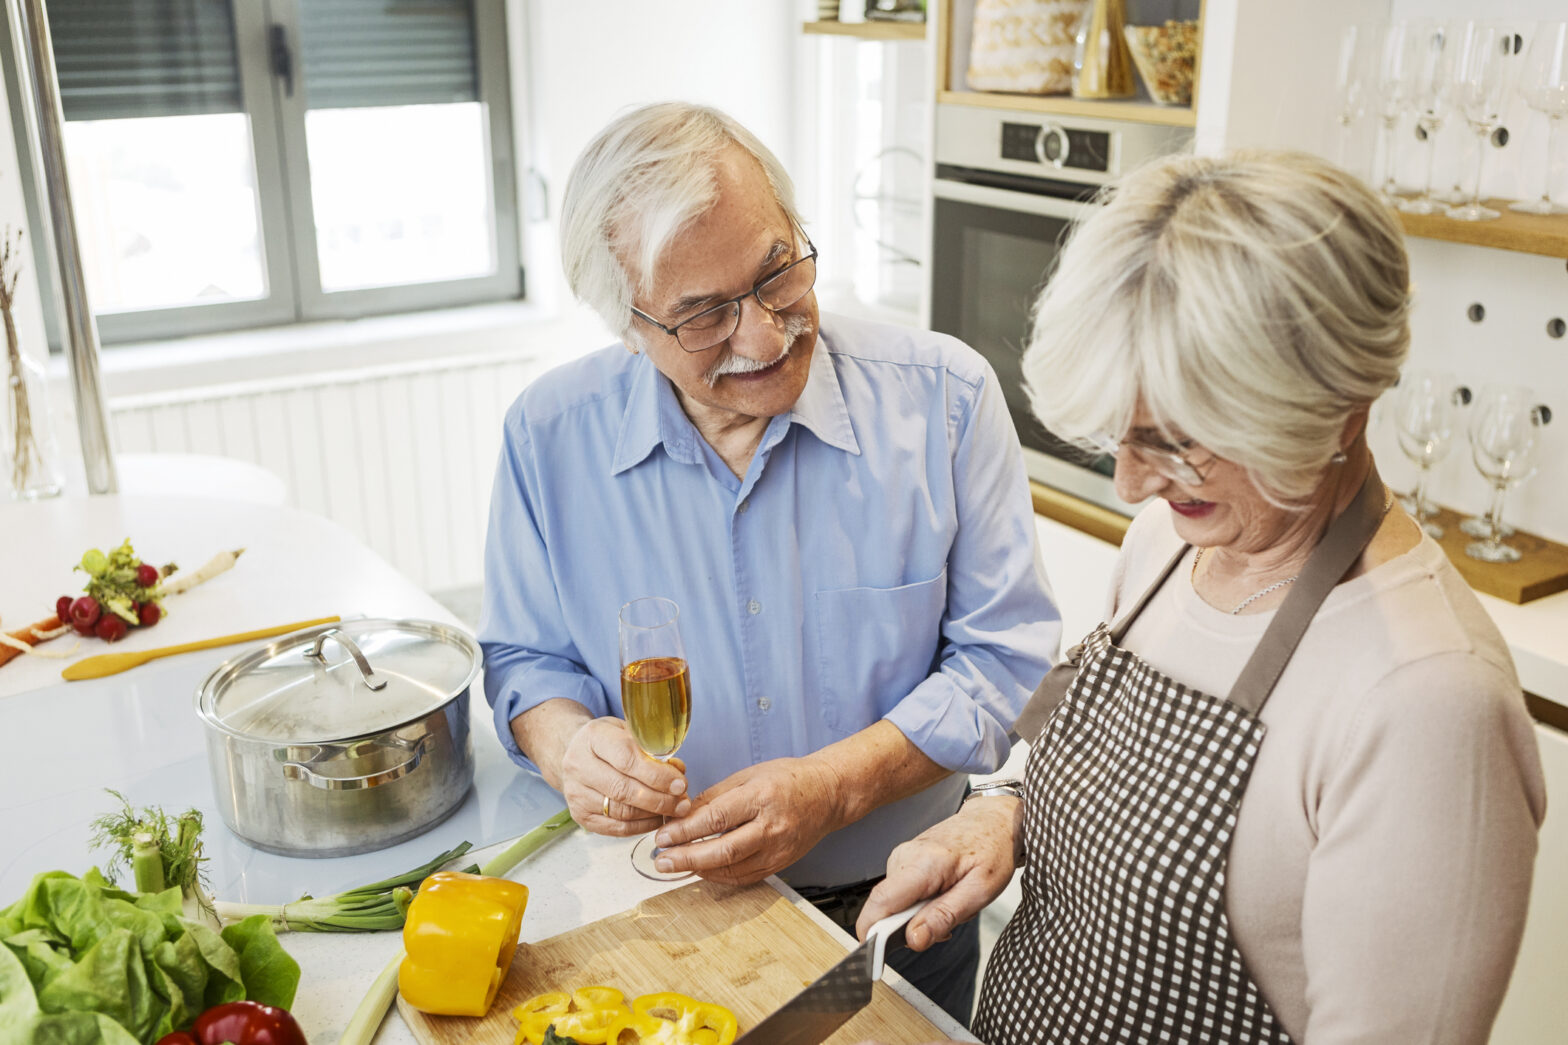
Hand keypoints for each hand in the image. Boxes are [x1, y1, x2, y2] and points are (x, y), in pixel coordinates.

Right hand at [558, 717, 690, 835]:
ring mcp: (576, 793)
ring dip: (653, 814)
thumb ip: (653, 749)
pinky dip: (641, 826)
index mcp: (593, 737)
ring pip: (621, 811)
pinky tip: (657, 819)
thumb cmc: (610, 741)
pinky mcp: (580, 816)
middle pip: (623, 789)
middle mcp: (578, 766)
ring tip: (674, 810)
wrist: (575, 754)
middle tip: (682, 802)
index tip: (680, 783)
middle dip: (659, 798)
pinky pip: (616, 828)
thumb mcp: (629, 731)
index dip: (656, 774)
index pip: (626, 759)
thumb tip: (678, 771)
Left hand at [650, 756, 845, 883]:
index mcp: (761, 796)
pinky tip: (701, 870)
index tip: (662, 836)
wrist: (827, 795)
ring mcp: (778, 849)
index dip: (685, 831)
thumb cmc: (788, 779)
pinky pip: (745, 877)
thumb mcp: (748, 775)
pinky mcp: (780, 864)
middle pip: (723, 850)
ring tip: (675, 866)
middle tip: (661, 860)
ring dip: (699, 870)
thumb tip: (681, 814)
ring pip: (732, 869)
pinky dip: (719, 876)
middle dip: (687, 858)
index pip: (716, 819)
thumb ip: (714, 797)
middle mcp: (772, 826)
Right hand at [854, 797, 1020, 951]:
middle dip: (913, 927)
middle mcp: (904, 857)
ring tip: (952, 901)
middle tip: (949, 922)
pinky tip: (944, 894)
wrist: (993, 819)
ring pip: (896, 905)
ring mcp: (901, 857)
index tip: (876, 957)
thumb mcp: (980, 891)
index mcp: (923, 863)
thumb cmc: (992, 849)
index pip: (880, 902)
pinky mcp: (903, 861)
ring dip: (921, 915)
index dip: (872, 933)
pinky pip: (902, 895)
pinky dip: (921, 904)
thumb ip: (945, 916)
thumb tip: (913, 940)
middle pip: (887, 909)